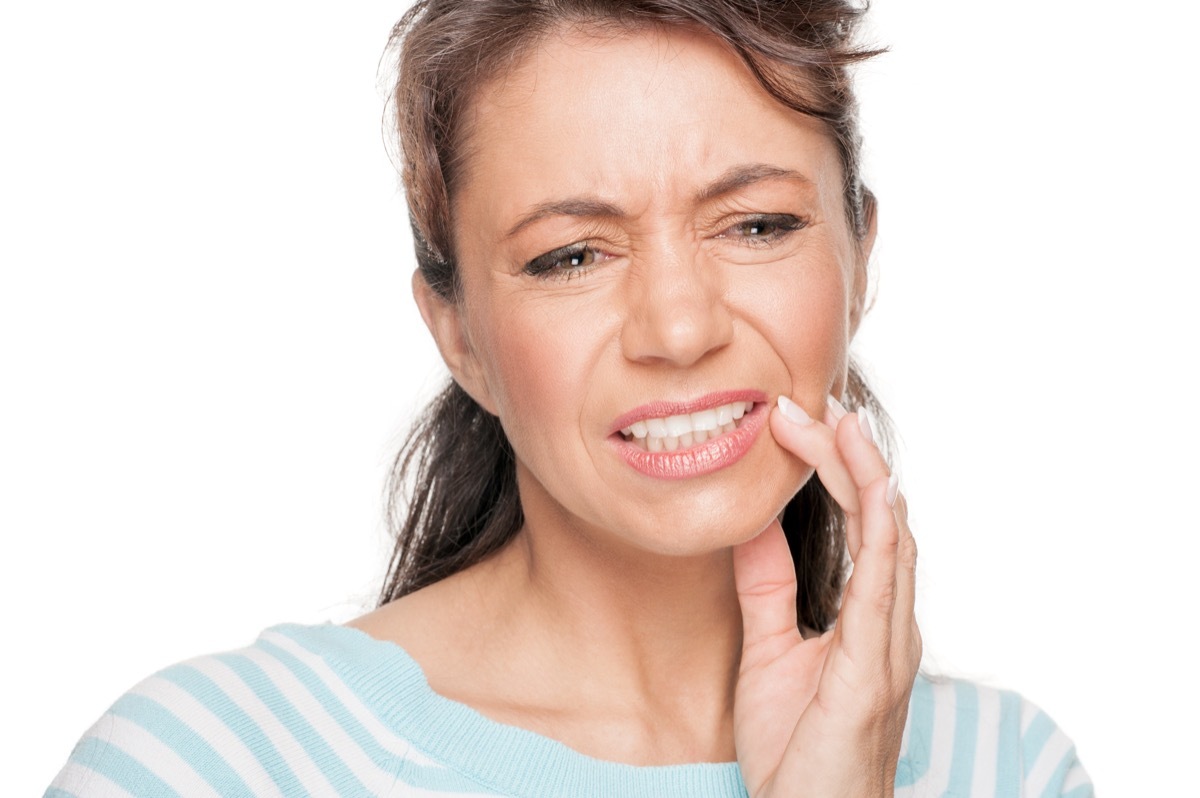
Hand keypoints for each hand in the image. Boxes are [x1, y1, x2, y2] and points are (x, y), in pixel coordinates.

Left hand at [732, 395, 920, 797]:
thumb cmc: (798, 747)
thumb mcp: (767, 648)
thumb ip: (765, 585)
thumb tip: (748, 519)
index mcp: (867, 615)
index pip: (859, 521)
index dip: (832, 467)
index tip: (792, 419)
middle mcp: (889, 621)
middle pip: (881, 516)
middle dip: (849, 454)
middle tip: (811, 401)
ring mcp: (888, 643)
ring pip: (892, 538)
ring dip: (866, 475)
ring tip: (839, 420)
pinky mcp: (873, 669)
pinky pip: (885, 587)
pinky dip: (882, 532)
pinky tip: (874, 491)